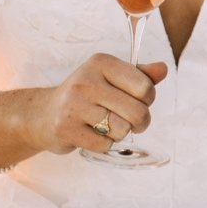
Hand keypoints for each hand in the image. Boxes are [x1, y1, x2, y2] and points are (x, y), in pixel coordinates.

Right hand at [21, 54, 165, 154]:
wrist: (43, 114)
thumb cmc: (86, 95)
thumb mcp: (111, 78)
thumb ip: (140, 74)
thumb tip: (163, 69)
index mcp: (101, 63)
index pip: (145, 86)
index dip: (148, 98)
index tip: (137, 100)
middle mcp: (85, 81)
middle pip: (137, 111)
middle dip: (140, 121)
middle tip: (131, 121)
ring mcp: (74, 106)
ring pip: (122, 129)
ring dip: (120, 132)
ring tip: (106, 125)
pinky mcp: (66, 129)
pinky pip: (106, 144)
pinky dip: (105, 144)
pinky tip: (92, 134)